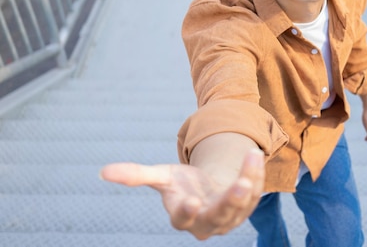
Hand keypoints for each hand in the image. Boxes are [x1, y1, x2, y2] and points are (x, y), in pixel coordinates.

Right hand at [99, 148, 264, 239]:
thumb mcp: (162, 177)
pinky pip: (255, 190)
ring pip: (242, 202)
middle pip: (219, 216)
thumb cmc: (183, 185)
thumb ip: (137, 175)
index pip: (184, 219)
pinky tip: (254, 154)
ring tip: (251, 156)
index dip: (187, 212)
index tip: (191, 201)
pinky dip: (256, 172)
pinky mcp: (248, 204)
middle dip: (229, 202)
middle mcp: (209, 221)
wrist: (209, 188)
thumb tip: (103, 172)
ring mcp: (231, 215)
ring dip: (249, 181)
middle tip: (239, 187)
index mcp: (184, 216)